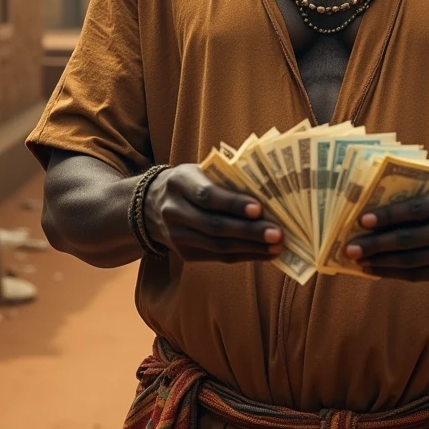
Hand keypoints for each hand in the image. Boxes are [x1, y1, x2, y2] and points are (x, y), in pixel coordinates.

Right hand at [142, 164, 283, 262]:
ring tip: (276, 246)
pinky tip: (265, 253)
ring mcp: (177, 236)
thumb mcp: (201, 171)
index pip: (207, 196)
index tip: (259, 207)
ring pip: (218, 246)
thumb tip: (269, 188)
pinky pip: (218, 257)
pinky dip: (245, 255)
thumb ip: (227, 177)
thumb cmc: (191, 182)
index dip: (233, 203)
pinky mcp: (185, 254)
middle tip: (277, 233)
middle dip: (249, 231)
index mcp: (179, 183)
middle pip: (214, 225)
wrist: (152, 206)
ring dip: (251, 247)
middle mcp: (174, 211)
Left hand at [344, 181, 428, 280]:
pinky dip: (391, 273)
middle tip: (350, 247)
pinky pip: (417, 275)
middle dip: (376, 244)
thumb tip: (375, 201)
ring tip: (356, 260)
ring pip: (411, 261)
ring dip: (380, 261)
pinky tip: (373, 269)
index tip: (362, 220)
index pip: (415, 209)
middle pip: (409, 240)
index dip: (387, 215)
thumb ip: (418, 193)